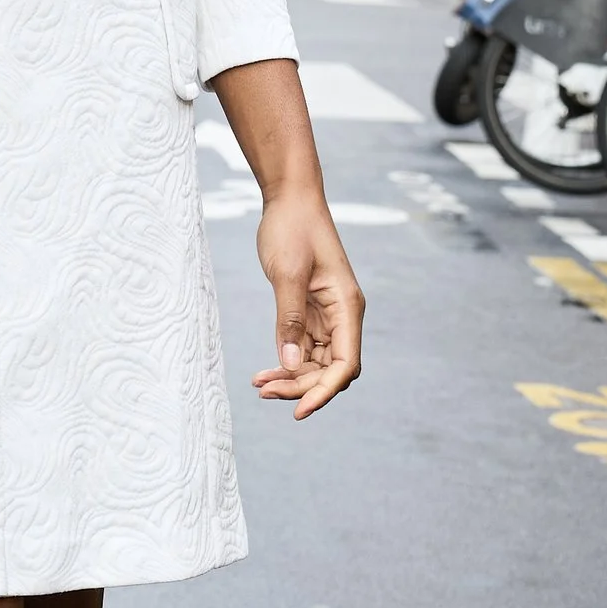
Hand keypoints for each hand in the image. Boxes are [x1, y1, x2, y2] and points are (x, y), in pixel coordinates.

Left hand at [251, 191, 362, 418]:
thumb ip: (290, 320)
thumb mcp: (287, 274)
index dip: (325, 390)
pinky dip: (286, 361)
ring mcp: (326, 314)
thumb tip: (291, 364)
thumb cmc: (292, 228)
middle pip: (330, 368)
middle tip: (265, 392)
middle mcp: (342, 315)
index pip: (345, 363)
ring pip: (315, 362)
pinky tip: (263, 371)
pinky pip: (302, 347)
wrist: (288, 198)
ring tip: (259, 385)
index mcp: (347, 306)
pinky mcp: (309, 311)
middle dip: (301, 386)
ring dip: (291, 377)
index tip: (299, 409)